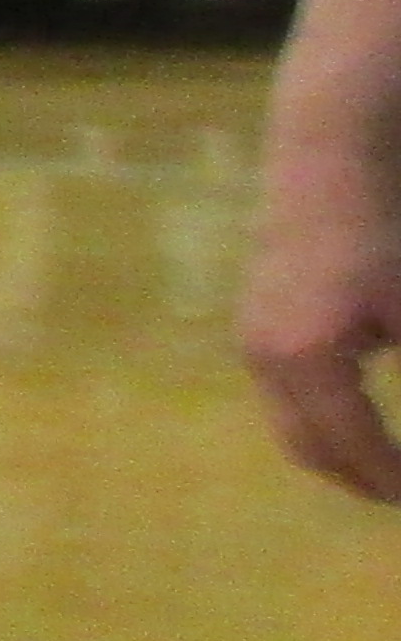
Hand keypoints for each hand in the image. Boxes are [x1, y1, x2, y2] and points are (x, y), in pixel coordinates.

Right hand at [241, 178, 400, 502]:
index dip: (391, 479)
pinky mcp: (256, 326)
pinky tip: (357, 411)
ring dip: (336, 451)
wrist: (329, 161)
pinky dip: (321, 420)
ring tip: (384, 461)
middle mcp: (265, 359)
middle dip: (357, 478)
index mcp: (306, 359)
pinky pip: (284, 396)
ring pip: (291, 425)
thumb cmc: (382, 232)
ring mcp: (253, 342)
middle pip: (307, 448)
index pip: (353, 446)